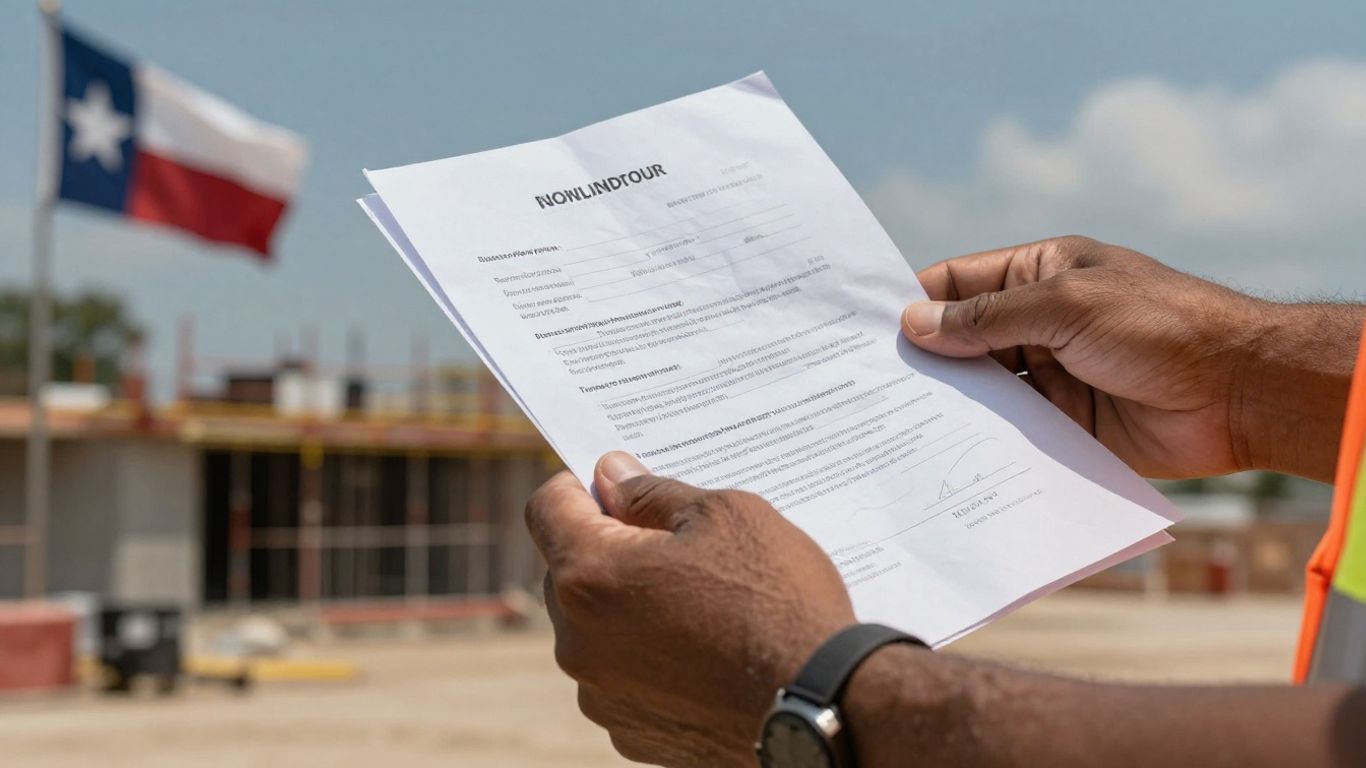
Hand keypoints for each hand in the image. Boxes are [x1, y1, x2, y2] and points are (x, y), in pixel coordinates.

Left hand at [525, 452, 854, 765]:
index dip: (579, 485)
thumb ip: (653, 493)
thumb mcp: (725, 516)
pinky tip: (706, 652)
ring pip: (596, 628)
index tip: (617, 484)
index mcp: (589, 576)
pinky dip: (651, 659)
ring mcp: (602, 697)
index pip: (546, 508)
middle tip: (677, 544)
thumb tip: (613, 477)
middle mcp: (578, 643)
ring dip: (629, 608)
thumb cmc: (778, 600)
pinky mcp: (632, 735)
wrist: (827, 705)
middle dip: (611, 548)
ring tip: (701, 604)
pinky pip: (624, 678)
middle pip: (568, 571)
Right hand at [901, 236, 1360, 480]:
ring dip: (946, 403)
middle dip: (921, 359)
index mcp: (1039, 276)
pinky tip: (939, 452)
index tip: (861, 329)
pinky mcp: (1062, 427)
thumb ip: (988, 317)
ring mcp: (1049, 377)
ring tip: (888, 422)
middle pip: (962, 340)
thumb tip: (915, 323)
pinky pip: (1009, 432)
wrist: (1239, 393)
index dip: (913, 302)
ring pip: (980, 390)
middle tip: (862, 384)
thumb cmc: (1160, 326)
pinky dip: (979, 441)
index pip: (959, 283)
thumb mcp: (1067, 306)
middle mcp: (1038, 324)